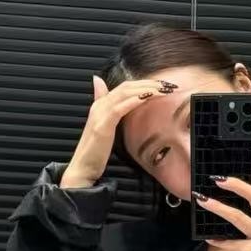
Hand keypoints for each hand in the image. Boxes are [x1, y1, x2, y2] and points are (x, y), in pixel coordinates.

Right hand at [60, 74, 178, 187]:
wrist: (83, 167)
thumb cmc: (96, 152)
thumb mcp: (106, 129)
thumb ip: (112, 112)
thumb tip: (115, 103)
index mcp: (101, 105)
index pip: (125, 87)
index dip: (144, 83)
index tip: (163, 86)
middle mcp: (100, 105)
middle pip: (127, 86)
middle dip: (149, 83)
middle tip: (168, 85)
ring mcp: (100, 114)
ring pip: (125, 93)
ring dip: (146, 89)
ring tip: (163, 90)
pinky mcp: (103, 125)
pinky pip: (120, 108)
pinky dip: (134, 100)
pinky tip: (147, 97)